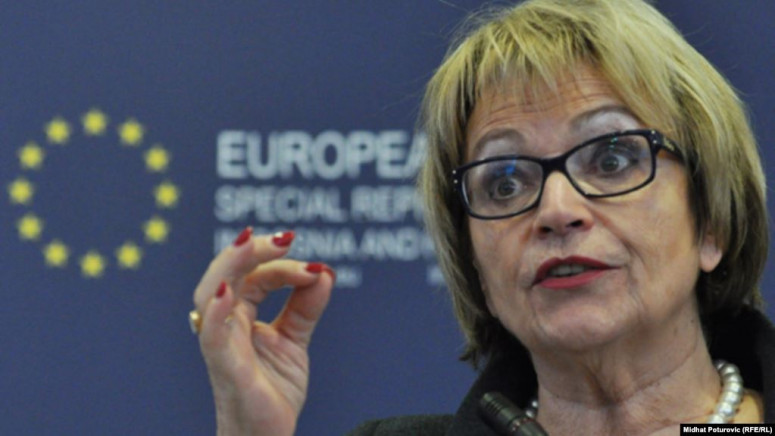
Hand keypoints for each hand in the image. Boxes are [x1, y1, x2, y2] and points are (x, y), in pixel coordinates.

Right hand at [192, 228, 334, 435]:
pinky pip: (213, 338)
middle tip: (284, 239)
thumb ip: (306, 308)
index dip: (283, 267)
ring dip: (229, 265)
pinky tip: (226, 291)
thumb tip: (324, 272)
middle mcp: (225, 325)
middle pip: (226, 274)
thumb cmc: (272, 390)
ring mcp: (222, 345)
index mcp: (240, 316)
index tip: (315, 269)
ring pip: (210, 294)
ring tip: (250, 243)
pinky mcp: (226, 369)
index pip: (255, 277)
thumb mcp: (295, 341)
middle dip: (251, 250)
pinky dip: (215, 311)